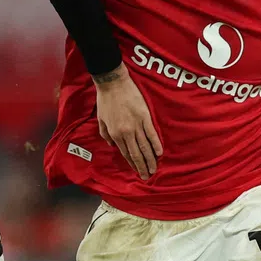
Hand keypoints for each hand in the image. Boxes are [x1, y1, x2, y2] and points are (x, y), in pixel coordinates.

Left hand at [94, 65, 162, 179]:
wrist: (113, 83)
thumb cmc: (105, 100)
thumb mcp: (101, 120)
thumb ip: (105, 134)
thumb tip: (112, 145)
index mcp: (115, 134)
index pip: (125, 153)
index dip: (132, 164)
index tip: (137, 172)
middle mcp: (126, 132)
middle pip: (136, 153)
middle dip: (142, 167)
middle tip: (147, 177)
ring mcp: (137, 125)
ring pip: (145, 146)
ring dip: (150, 159)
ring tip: (154, 169)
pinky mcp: (145, 117)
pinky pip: (151, 133)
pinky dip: (156, 144)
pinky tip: (159, 153)